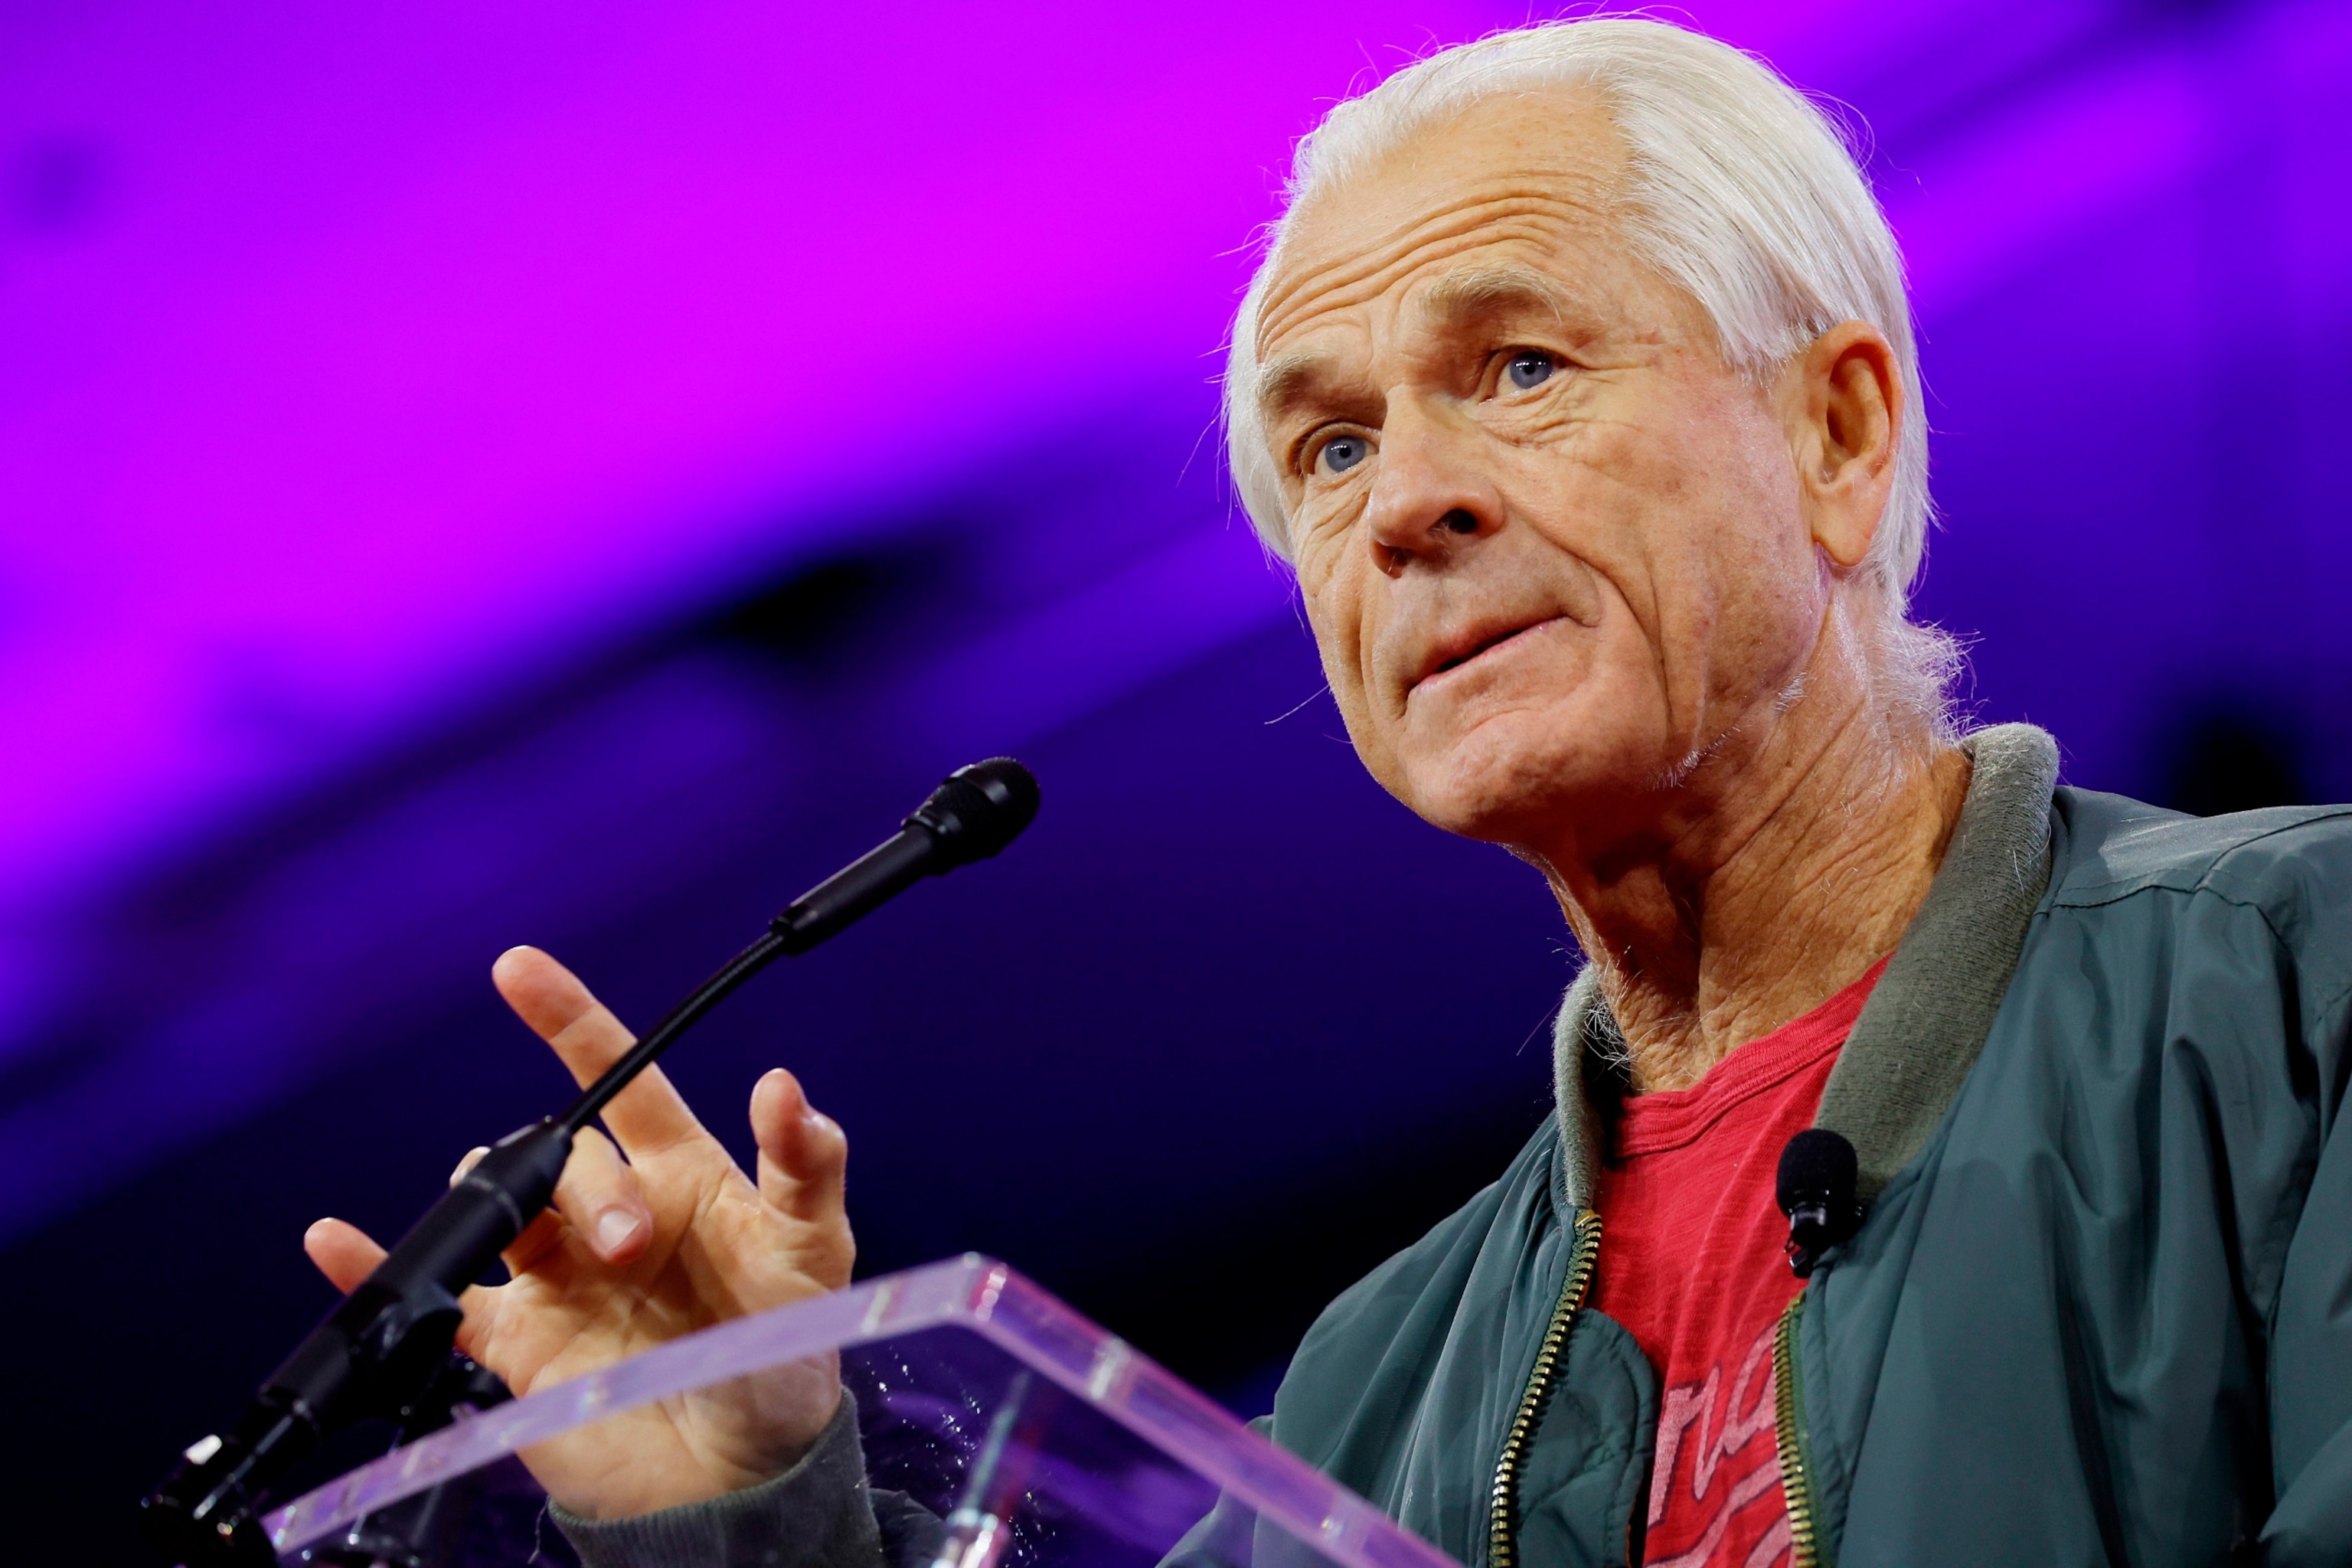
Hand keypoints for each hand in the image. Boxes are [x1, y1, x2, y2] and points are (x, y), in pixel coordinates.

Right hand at [303, 945, 853, 1518]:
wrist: (741, 1481)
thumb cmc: (788, 1356)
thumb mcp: (816, 1254)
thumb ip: (806, 1167)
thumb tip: (785, 1084)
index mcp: (681, 1174)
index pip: (620, 1079)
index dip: (569, 1021)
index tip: (517, 969)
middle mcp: (610, 1213)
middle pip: (556, 1154)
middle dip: (584, 1188)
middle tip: (631, 1249)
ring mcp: (557, 1276)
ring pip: (494, 1202)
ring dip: (504, 1211)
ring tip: (559, 1262)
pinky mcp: (515, 1342)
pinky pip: (435, 1293)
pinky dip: (374, 1263)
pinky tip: (335, 1240)